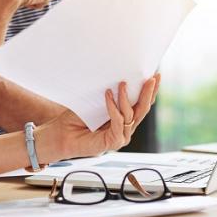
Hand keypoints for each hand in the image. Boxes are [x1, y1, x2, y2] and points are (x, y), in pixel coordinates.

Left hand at [37, 74, 160, 161]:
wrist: (61, 134)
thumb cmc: (75, 118)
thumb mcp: (95, 100)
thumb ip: (109, 93)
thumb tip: (119, 75)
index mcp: (123, 118)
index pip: (141, 104)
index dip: (150, 90)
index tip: (155, 75)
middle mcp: (125, 128)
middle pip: (143, 109)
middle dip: (148, 93)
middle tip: (152, 78)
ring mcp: (121, 136)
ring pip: (132, 114)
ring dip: (127, 97)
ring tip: (122, 83)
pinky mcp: (114, 142)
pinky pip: (118, 121)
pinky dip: (113, 107)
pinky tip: (108, 95)